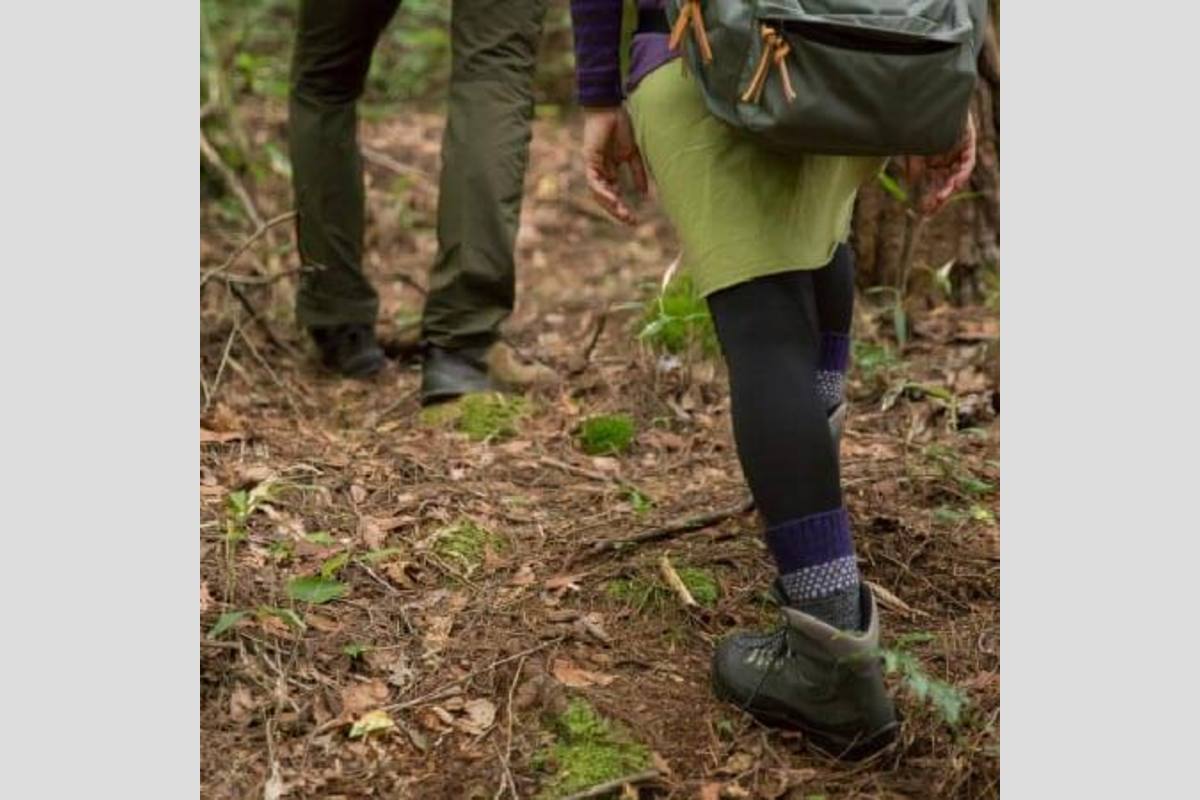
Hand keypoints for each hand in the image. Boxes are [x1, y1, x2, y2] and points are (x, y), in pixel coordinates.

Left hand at [582, 106, 647, 224]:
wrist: (612, 107)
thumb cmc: (621, 126)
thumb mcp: (633, 154)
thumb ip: (638, 173)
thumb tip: (644, 194)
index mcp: (610, 170)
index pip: (615, 194)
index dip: (623, 207)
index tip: (634, 219)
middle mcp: (601, 171)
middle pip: (606, 197)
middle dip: (617, 210)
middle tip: (630, 221)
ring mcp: (594, 166)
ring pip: (598, 193)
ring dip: (610, 204)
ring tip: (622, 213)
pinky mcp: (590, 160)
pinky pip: (594, 181)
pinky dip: (603, 190)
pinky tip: (613, 198)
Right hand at [902, 112, 976, 215]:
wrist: (927, 97)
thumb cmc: (916, 122)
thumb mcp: (912, 150)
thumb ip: (914, 168)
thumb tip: (913, 186)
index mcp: (935, 161)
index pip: (936, 184)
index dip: (932, 200)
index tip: (925, 213)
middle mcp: (948, 158)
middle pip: (947, 183)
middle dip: (940, 198)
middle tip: (931, 210)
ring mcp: (959, 150)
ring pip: (958, 175)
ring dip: (950, 188)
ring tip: (940, 198)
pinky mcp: (968, 141)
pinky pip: (968, 161)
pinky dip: (962, 172)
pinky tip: (954, 182)